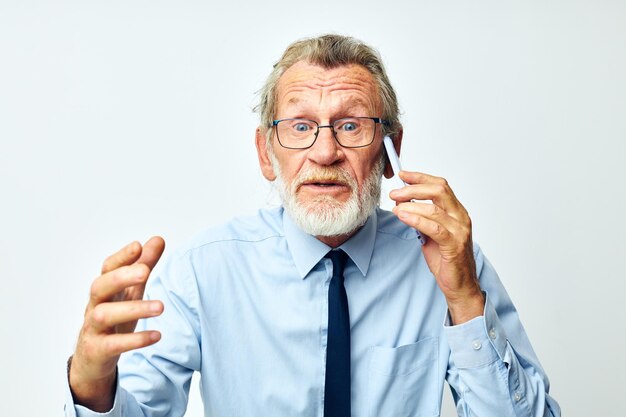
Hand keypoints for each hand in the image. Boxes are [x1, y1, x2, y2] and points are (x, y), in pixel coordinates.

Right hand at [69, 236, 165, 410]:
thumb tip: (158, 239)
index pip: (108, 268)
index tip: (138, 246)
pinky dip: (135, 340)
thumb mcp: (130, 292)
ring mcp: (93, 328)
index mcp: (105, 289)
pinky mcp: (97, 350)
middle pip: (100, 286)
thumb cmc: (114, 319)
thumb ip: (143, 266)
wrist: (92, 359)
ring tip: (161, 307)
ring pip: (104, 315)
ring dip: (133, 309)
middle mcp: (95, 305)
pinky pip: (113, 344)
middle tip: (145, 272)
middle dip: (121, 277)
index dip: (121, 257)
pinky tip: (156, 335)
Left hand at [390, 171, 483, 323]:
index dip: (421, 178)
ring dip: (411, 205)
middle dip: (413, 189)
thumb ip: (423, 217)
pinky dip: (416, 219)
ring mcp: (460, 231)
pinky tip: (403, 216)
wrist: (459, 284)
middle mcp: (461, 217)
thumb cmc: (446, 259)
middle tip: (395, 193)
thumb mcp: (432, 233)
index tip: (403, 175)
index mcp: (457, 211)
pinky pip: (434, 227)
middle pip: (438, 191)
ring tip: (395, 207)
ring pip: (434, 208)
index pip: (440, 186)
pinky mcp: (454, 245)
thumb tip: (405, 203)